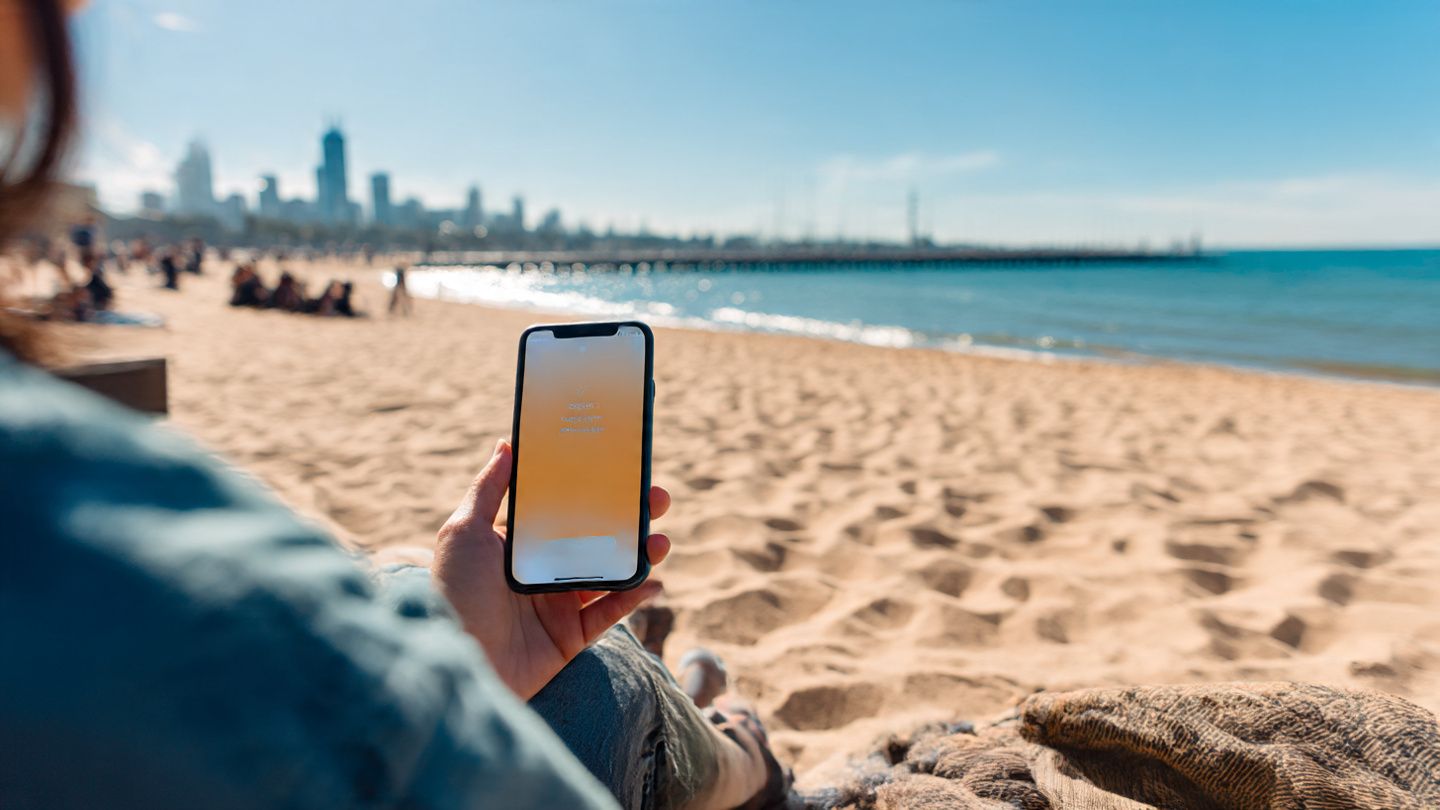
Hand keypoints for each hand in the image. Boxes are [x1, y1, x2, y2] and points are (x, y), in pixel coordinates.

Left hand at [432, 439, 670, 699]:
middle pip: (594, 536)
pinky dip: (635, 596)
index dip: (593, 486)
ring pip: (609, 572)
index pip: (562, 506)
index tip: (622, 466)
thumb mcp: (463, 533)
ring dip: (640, 553)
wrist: (456, 662)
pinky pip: (610, 612)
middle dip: (629, 516)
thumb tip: (506, 443)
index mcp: (517, 542)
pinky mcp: (569, 636)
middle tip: (657, 499)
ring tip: (661, 541)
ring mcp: (556, 603)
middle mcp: (540, 569)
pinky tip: (653, 581)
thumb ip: (488, 489)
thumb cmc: (453, 593)